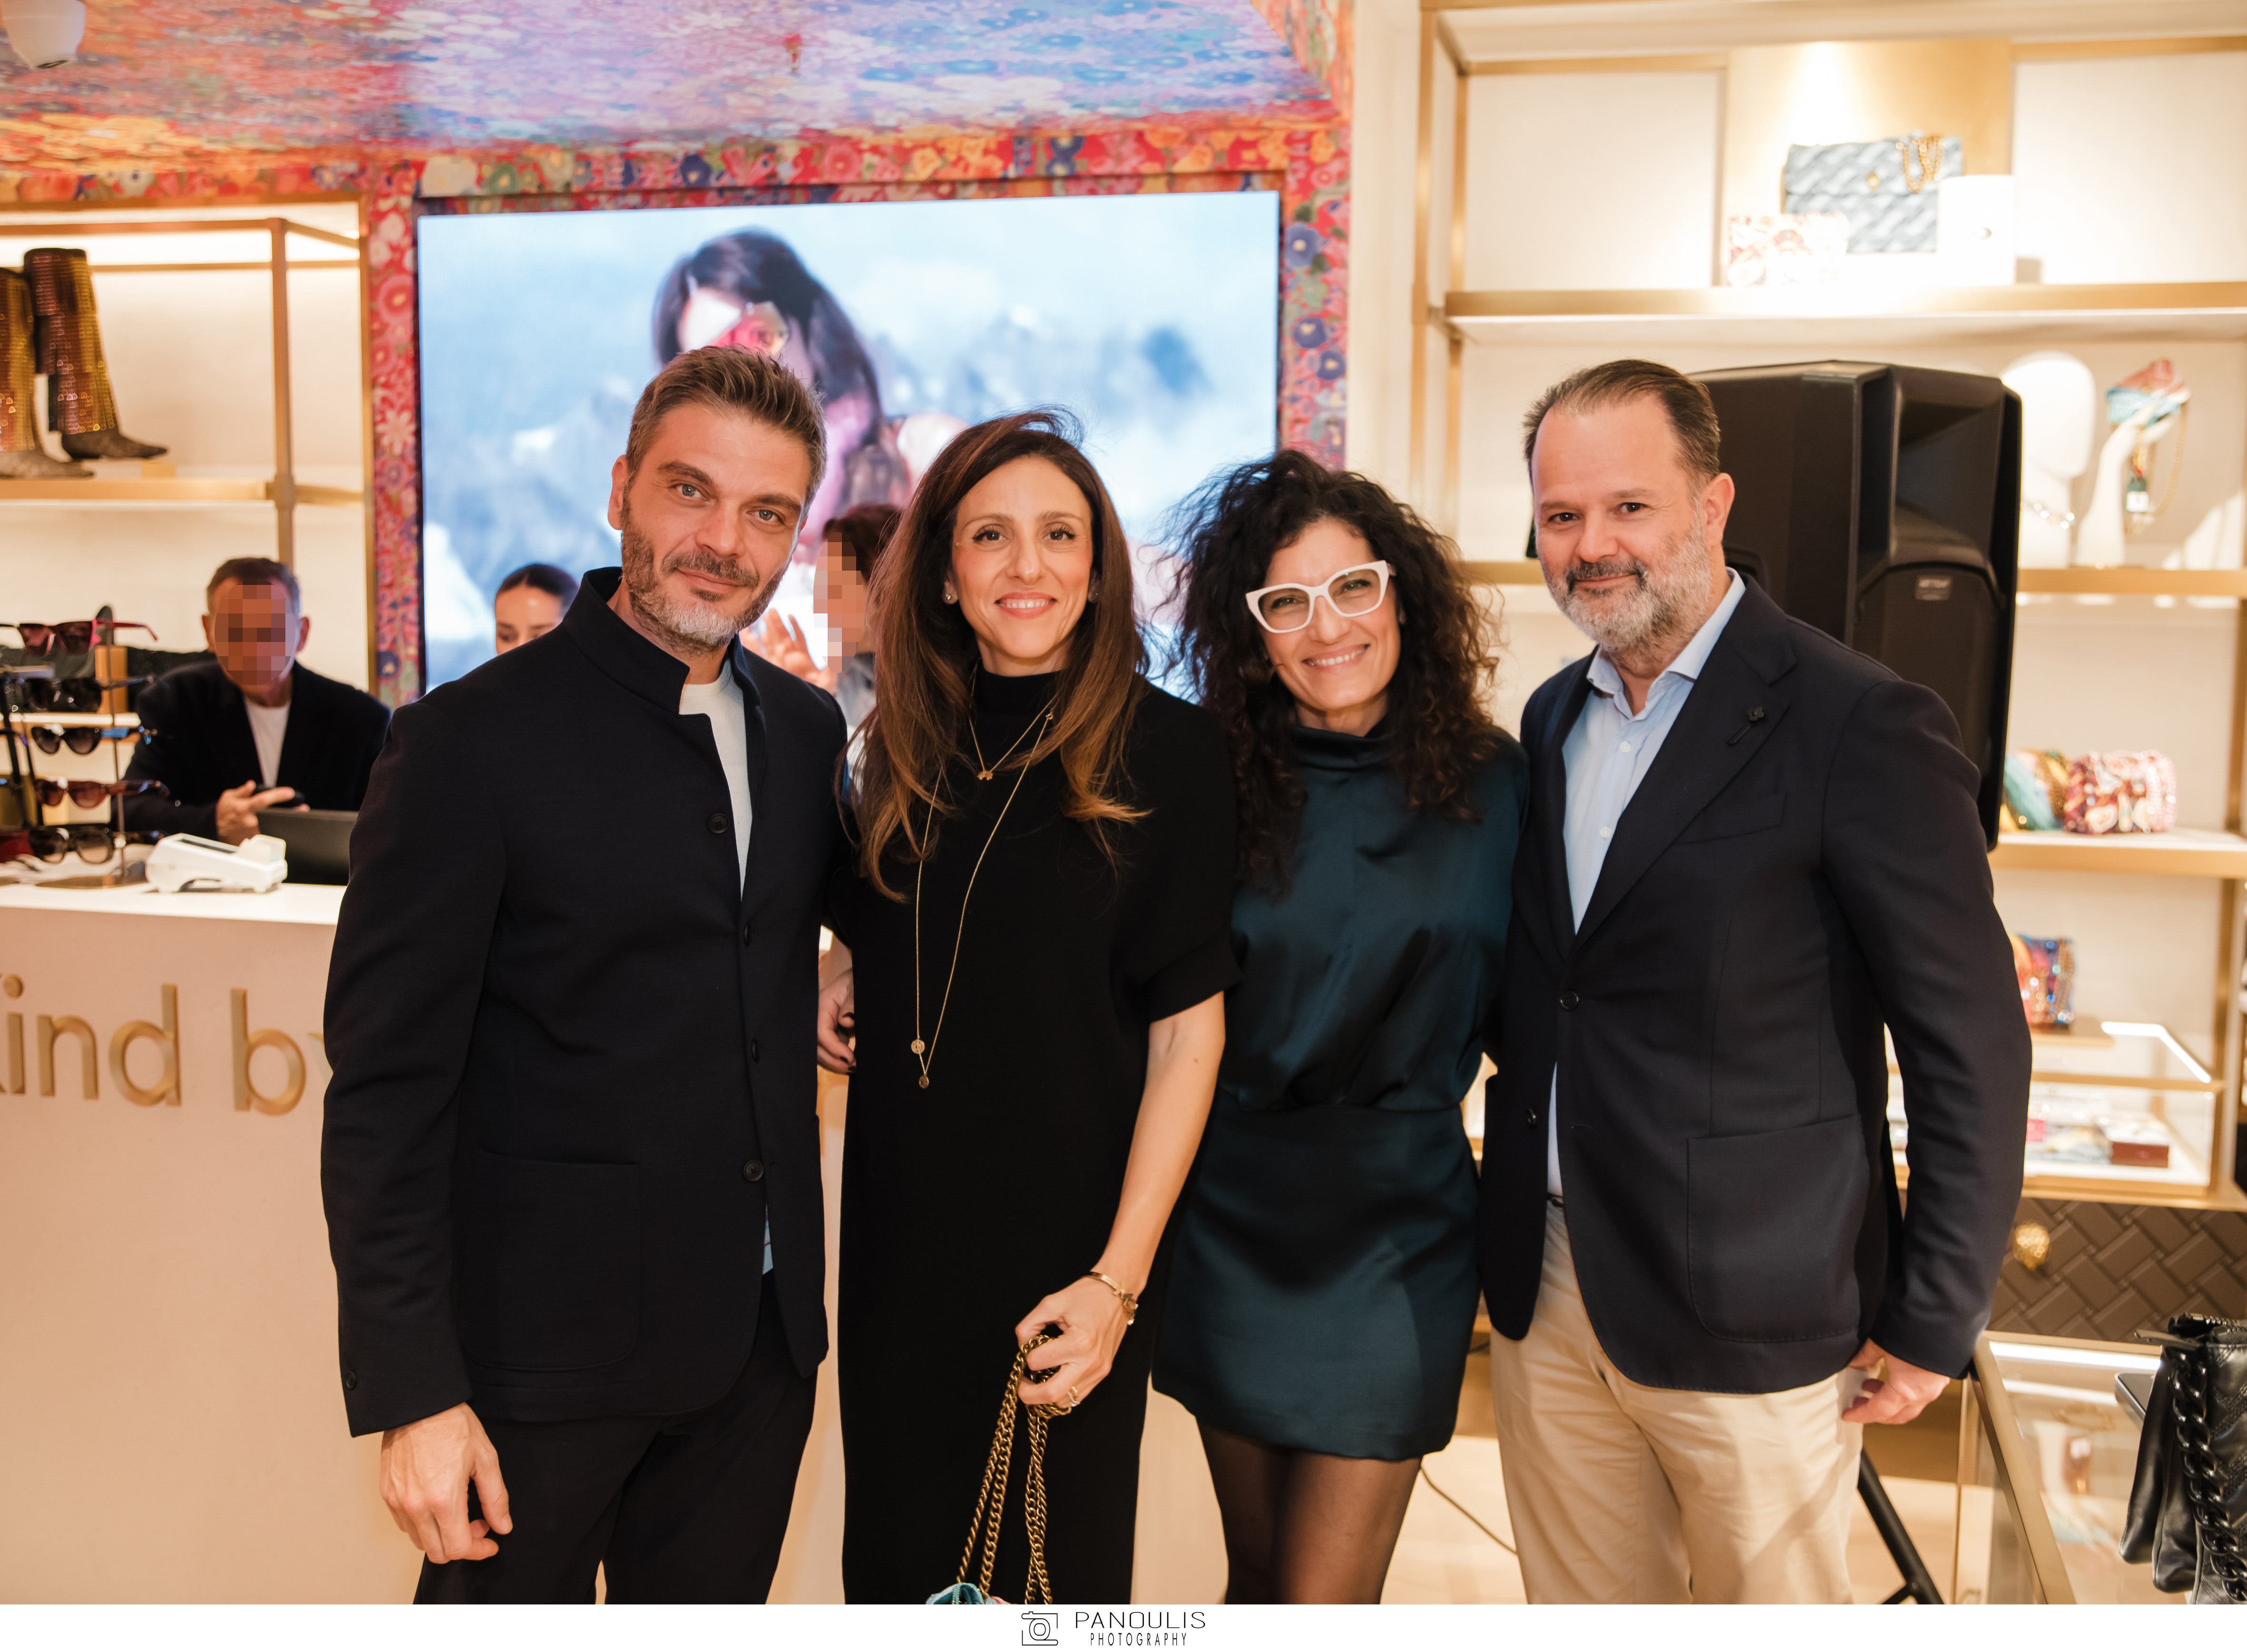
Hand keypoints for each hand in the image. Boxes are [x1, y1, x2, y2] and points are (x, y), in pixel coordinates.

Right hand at [213, 780, 302, 844]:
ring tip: (299, 815)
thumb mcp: (228, 798)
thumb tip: (251, 785)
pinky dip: (282, 830)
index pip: (262, 800)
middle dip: (289, 812)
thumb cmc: (225, 814)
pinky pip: (272, 835)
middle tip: (303, 807)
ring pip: (275, 826)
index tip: (290, 793)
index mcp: (243, 808)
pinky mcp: (257, 841)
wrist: (220, 832)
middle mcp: (250, 821)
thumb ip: (241, 791)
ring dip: (288, 822)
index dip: (277, 796)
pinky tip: (290, 826)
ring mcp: (254, 832)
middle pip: (273, 815)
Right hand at [379, 1402, 511, 1562]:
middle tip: (476, 1523)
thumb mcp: (485, 1459)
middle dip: (462, 1545)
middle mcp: (416, 1507)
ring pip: (420, 1541)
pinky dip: (423, 1525)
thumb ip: (495, 1498)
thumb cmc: (452, 1425)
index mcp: (443, 1500)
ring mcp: (398, 1502)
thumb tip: (503, 1526)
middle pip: (438, 1553)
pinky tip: (437, 1504)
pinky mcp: (387, 1495)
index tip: (490, 1542)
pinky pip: (404, 1525)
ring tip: (457, 1512)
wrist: (418, 1404)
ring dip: (441, 1536)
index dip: (479, 1550)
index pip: (459, 1549)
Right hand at [746, 613, 831, 688]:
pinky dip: (754, 647)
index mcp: (804, 660)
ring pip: (771, 646)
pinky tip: (747, 636)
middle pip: (782, 638)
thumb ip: (832, 664)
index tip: (791, 616)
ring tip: (757, 620)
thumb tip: (837, 648)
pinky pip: (761, 657)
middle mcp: (790, 661)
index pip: (799, 639)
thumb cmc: (820, 696)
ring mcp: (780, 666)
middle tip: (770, 610)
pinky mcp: (771, 673)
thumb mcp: (828, 679)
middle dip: (776, 625)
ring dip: (765, 633)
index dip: (796, 627)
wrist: (809, 710)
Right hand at [816, 964, 855, 1073]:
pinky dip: (839, 1059)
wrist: (871, 977)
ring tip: (853, 1068)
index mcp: (824, 1002)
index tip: (850, 1058)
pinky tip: (852, 1063)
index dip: (833, 1047)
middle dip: (831, 1060)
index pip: (820, 1030)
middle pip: (815, 1045)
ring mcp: (827, 1024)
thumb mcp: (860, 986)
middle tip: (852, 1067)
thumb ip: (853, 1002)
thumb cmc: (864, 979)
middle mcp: (822, 1015)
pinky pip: (831, 1049)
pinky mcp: (835, 1031)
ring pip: (821, 1050)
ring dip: (834, 1062)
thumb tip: (845, 1021)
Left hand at [1014, 1274, 1133, 1409]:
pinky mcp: (1103, 1373)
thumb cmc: (1087, 1295)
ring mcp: (1099, 1370)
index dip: (1026, 1355)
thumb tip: (1022, 1346)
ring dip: (1046, 1398)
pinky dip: (1062, 1394)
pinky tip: (1053, 1382)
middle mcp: (1090, 1361)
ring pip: (1065, 1400)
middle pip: (1052, 1394)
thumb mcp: (1051, 1303)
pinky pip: (1078, 1396)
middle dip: (1029, 1394)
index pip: (1038, 1362)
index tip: (1028, 1347)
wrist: (1117, 1295)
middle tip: (1021, 1386)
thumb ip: (1029, 1325)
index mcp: (1077, 1342)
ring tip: (1036, 1384)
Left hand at [1842, 1340, 1948, 1424]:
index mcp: (1906, 1391)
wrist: (1944, 1318)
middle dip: (1876, 1413)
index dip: (1861, 1415)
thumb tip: (1853, 1361)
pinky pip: (1920, 1394)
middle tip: (1859, 1403)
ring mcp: (1934, 1387)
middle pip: (1896, 1415)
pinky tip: (1894, 1379)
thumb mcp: (1881, 1343)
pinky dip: (1903, 1393)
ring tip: (1872, 1387)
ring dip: (1890, 1402)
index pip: (1878, 1412)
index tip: (1849, 1414)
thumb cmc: (1916, 1330)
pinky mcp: (1940, 1377)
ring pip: (1909, 1406)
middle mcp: (1922, 1394)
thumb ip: (1865, 1355)